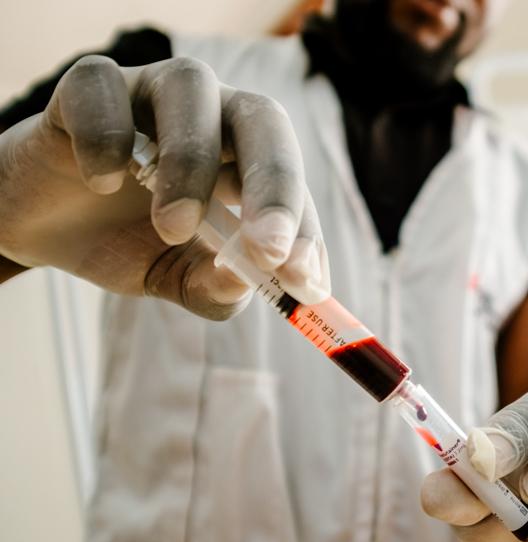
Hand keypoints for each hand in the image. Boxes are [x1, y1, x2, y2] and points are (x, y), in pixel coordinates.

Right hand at [0, 55, 327, 317]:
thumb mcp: (174, 277)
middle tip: (269, 250)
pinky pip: (105, 90)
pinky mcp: (90, 86)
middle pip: (263, 119)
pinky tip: (100, 184)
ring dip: (190, 163)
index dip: (303, 231)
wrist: (42, 226)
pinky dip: (108, 138)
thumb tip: (242, 285)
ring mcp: (152, 90)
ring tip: (172, 228)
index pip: (292, 185)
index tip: (302, 280)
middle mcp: (212, 113)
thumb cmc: (126, 241)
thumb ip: (212, 288)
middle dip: (275, 186)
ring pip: (191, 89)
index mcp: (246, 158)